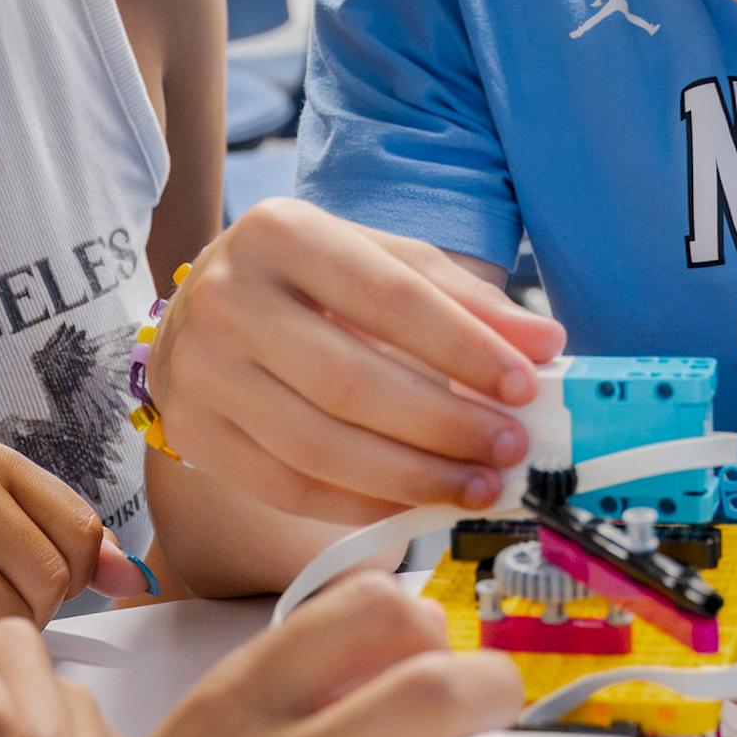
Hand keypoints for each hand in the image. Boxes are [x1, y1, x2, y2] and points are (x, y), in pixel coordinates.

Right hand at [148, 198, 565, 524]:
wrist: (202, 314)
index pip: (388, 296)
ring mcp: (200, 367)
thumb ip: (462, 300)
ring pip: (318, 444)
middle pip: (351, 379)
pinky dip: (358, 505)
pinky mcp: (191, 430)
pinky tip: (411, 504)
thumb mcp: (380, 264)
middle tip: (509, 449)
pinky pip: (286, 486)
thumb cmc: (310, 285)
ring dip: (410, 476)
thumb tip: (545, 344)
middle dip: (444, 422)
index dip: (462, 347)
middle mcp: (227, 294)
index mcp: (280, 230)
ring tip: (475, 486)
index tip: (524, 386)